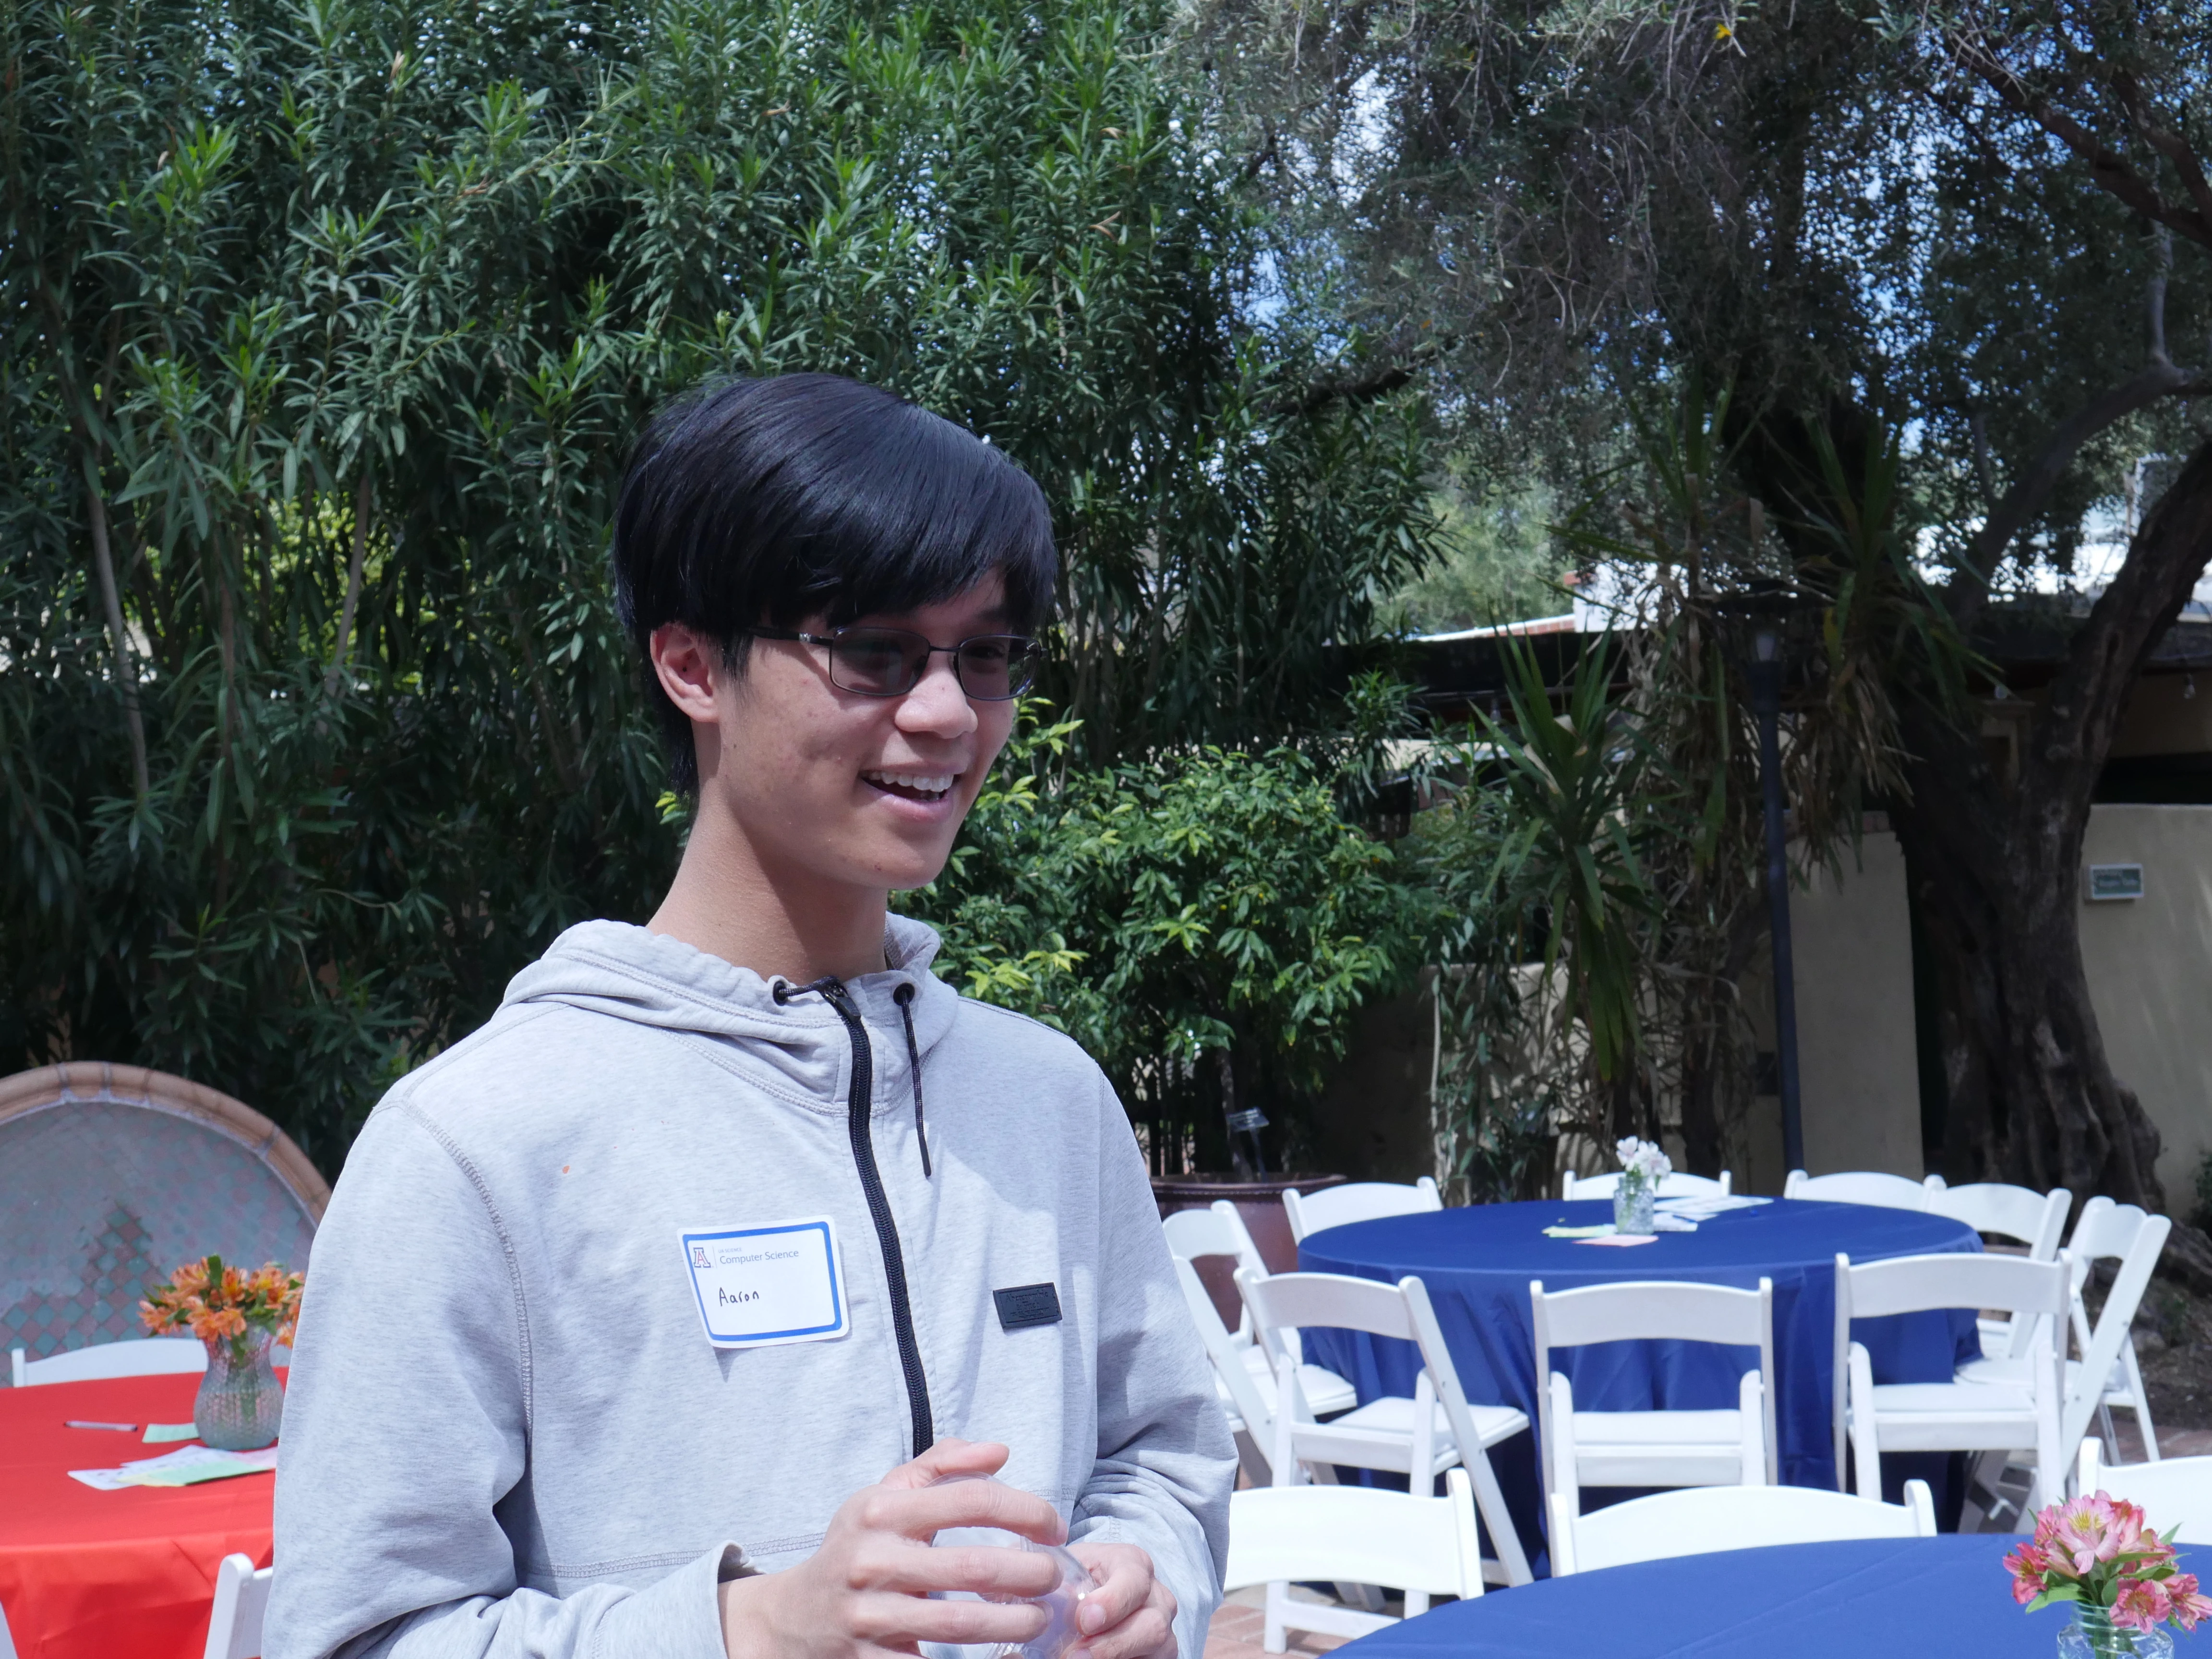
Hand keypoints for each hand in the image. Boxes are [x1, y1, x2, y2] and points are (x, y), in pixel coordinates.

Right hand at [718, 1438, 1066, 1658]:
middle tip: (1056, 1577)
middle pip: (973, 1566)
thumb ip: (943, 1466)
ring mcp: (868, 1614)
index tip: (1054, 1528)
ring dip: (1014, 1623)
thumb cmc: (857, 1547)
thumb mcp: (886, 1496)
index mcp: (881, 1510)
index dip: (1025, 1511)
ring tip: (1041, 1618)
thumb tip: (1000, 1452)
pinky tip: (1003, 1652)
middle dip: (1029, 1573)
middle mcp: (872, 1559)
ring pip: (959, 1623)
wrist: (793, 1617)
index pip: (970, 1500)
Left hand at [1066, 1542, 1176, 1658]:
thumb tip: (1038, 1596)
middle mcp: (1157, 1596)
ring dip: (1116, 1658)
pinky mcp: (1163, 1652)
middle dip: (1112, 1645)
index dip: (1112, 1603)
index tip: (1083, 1621)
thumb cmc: (1081, 1577)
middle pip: (1153, 1625)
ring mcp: (1163, 1627)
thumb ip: (1060, 1577)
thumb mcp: (1070, 1567)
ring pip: (1158, 1649)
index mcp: (1134, 1564)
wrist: (1098, 1589)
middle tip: (1074, 1655)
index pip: (1134, 1582)